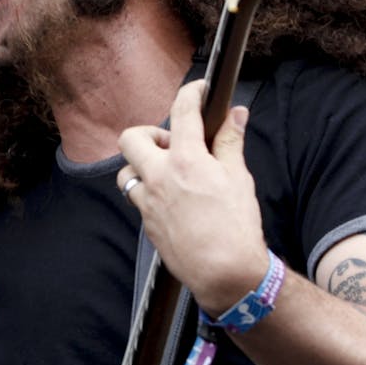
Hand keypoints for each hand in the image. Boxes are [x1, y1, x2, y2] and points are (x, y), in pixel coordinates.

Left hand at [117, 80, 267, 311]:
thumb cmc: (236, 227)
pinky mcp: (147, 223)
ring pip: (126, 172)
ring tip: (169, 173)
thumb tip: (236, 115)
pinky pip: (136, 198)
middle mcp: (160, 177)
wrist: (225, 273)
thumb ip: (231, 142)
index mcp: (186, 160)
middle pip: (131, 138)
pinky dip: (148, 191)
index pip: (182, 111)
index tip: (199, 91)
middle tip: (173, 143)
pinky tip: (170, 198)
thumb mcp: (239, 177)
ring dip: (142, 165)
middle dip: (149, 133)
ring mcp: (148, 202)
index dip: (191, 93)